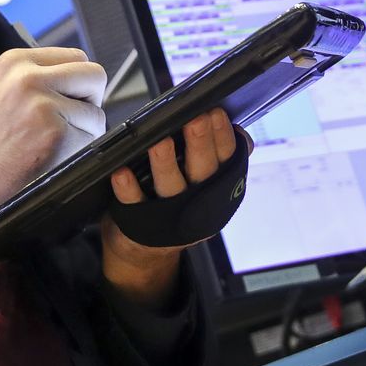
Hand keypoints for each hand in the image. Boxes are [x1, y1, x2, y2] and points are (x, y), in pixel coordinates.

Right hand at [0, 47, 104, 236]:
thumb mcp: (6, 89)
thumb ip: (41, 76)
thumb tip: (84, 77)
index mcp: (15, 61)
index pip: (75, 56)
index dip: (77, 81)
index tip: (64, 98)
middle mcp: (28, 76)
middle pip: (94, 75)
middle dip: (90, 100)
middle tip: (69, 119)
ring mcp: (42, 104)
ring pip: (96, 111)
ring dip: (84, 129)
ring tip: (53, 140)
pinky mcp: (56, 132)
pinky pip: (92, 136)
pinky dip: (80, 148)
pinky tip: (53, 153)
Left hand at [100, 108, 235, 308]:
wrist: (145, 252)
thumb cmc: (174, 204)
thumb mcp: (204, 183)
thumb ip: (220, 157)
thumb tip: (243, 137)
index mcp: (215, 186)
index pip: (226, 158)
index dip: (223, 135)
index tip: (215, 113)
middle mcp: (196, 200)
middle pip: (203, 170)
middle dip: (200, 144)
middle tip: (195, 121)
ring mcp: (168, 214)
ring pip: (170, 187)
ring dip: (165, 164)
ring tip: (159, 143)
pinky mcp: (139, 224)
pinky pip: (134, 204)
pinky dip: (128, 189)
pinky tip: (121, 174)